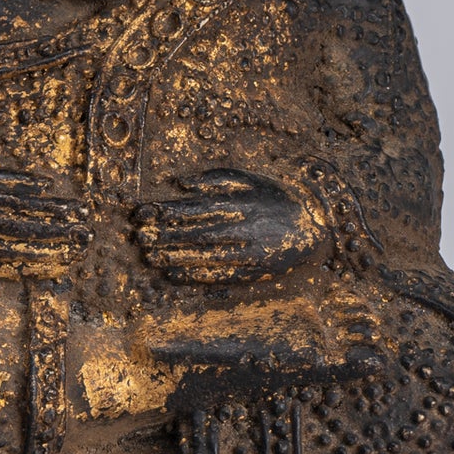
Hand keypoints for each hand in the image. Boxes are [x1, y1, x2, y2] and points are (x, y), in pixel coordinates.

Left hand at [134, 169, 325, 283]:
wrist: (315, 223)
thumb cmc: (275, 196)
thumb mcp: (249, 178)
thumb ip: (214, 178)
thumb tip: (180, 182)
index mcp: (236, 202)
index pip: (192, 207)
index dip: (164, 211)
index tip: (142, 214)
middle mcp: (238, 227)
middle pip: (192, 232)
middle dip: (162, 235)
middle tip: (138, 238)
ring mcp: (245, 251)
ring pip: (202, 255)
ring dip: (172, 256)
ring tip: (149, 257)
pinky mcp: (251, 271)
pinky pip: (218, 275)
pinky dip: (193, 275)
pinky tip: (172, 274)